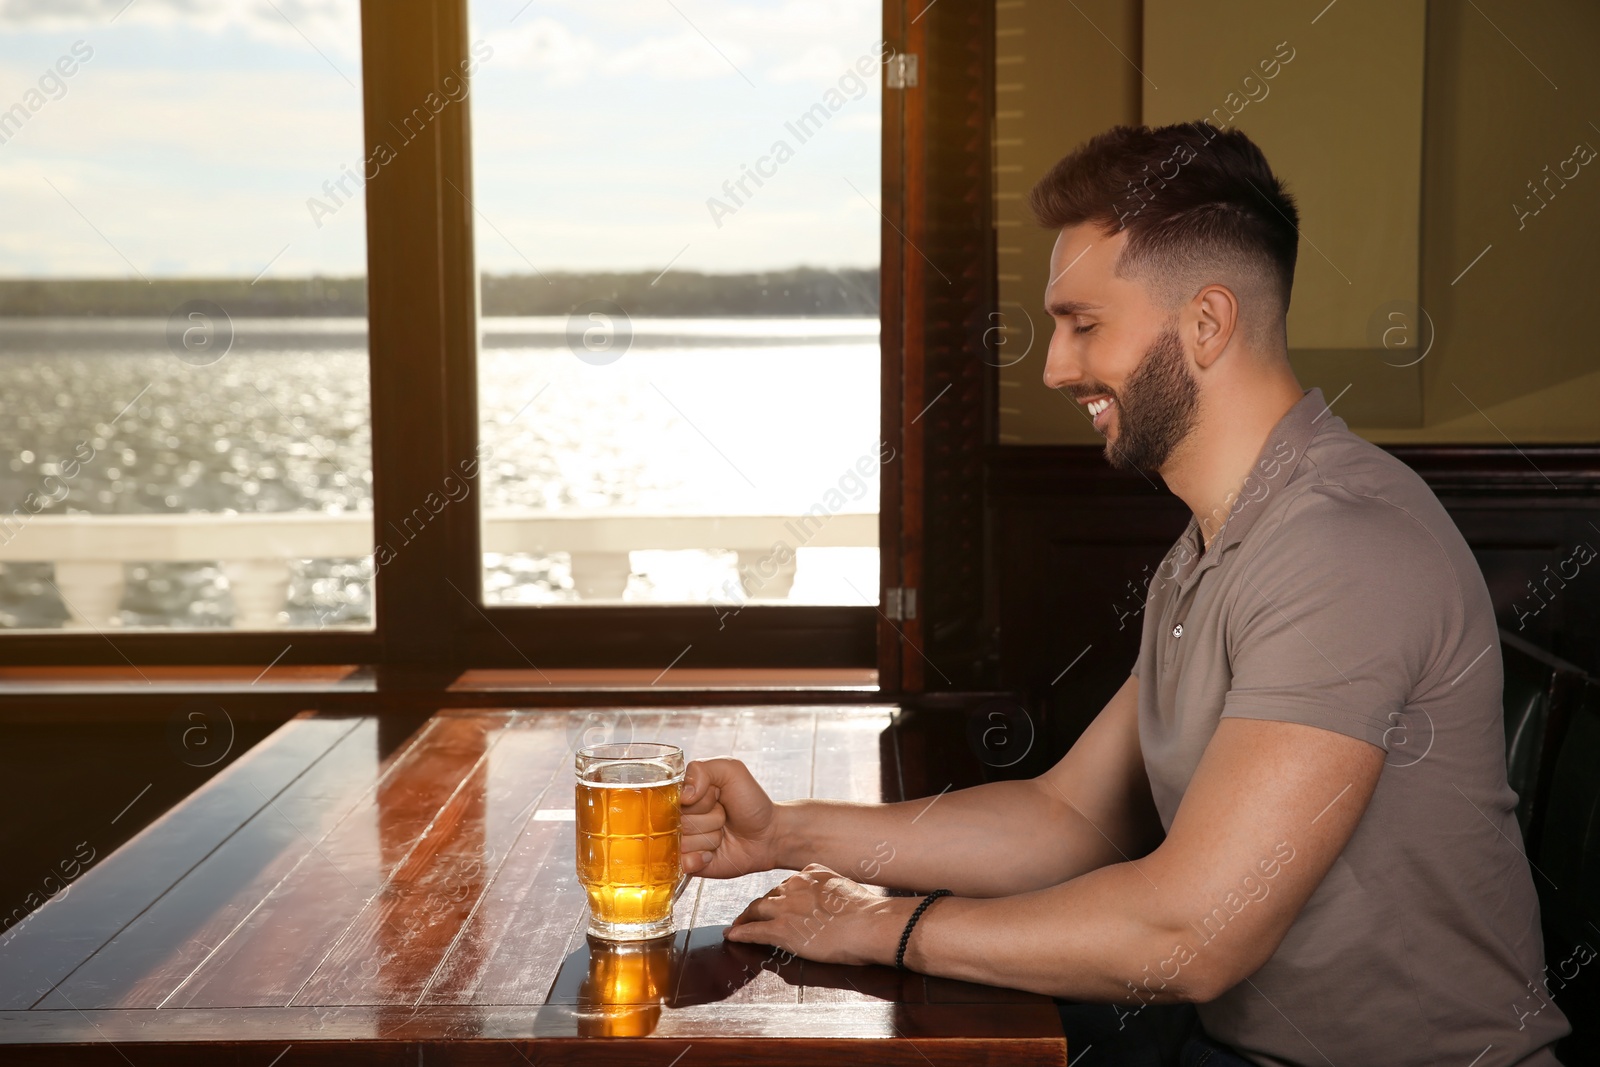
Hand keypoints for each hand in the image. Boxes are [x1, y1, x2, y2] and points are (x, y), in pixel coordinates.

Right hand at [680, 757, 781, 877]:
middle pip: (679, 821)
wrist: (768, 834)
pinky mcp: (688, 863)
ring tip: (722, 832)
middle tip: (723, 816)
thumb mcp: (732, 771)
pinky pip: (683, 862)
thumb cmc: (750, 801)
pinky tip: (714, 852)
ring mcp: (682, 841)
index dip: (698, 800)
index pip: (673, 797)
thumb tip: (684, 794)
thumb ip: (703, 769)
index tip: (715, 797)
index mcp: (684, 792)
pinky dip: (701, 858)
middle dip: (709, 819)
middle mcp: (679, 817)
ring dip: (710, 838)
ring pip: (683, 842)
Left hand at [723, 864, 908, 966]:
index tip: (774, 903)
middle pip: (769, 896)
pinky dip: (740, 933)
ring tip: (737, 926)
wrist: (869, 923)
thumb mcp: (844, 884)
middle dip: (759, 907)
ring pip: (757, 910)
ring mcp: (785, 908)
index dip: (778, 896)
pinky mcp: (782, 930)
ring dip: (745, 918)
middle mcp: (793, 886)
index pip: (786, 885)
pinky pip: (754, 931)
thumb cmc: (866, 910)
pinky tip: (732, 936)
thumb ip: (829, 882)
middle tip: (750, 916)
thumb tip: (827, 886)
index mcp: (810, 874)